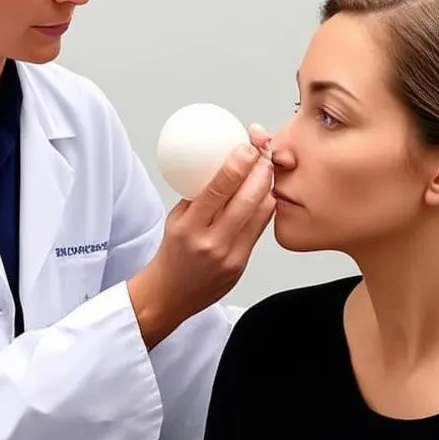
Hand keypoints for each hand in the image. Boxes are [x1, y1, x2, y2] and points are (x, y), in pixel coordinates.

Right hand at [128, 140, 275, 348]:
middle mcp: (211, 241)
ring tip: (266, 169)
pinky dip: (265, 207)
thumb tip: (221, 164)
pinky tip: (264, 195)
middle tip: (264, 152)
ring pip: (261, 212)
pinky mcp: (242, 264)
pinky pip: (260, 228)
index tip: (247, 146)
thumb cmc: (172, 254)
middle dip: (261, 169)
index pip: (219, 187)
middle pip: (248, 198)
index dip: (239, 162)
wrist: (171, 294)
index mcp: (189, 226)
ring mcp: (229, 255)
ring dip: (267, 186)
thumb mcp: (176, 219)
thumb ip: (198, 195)